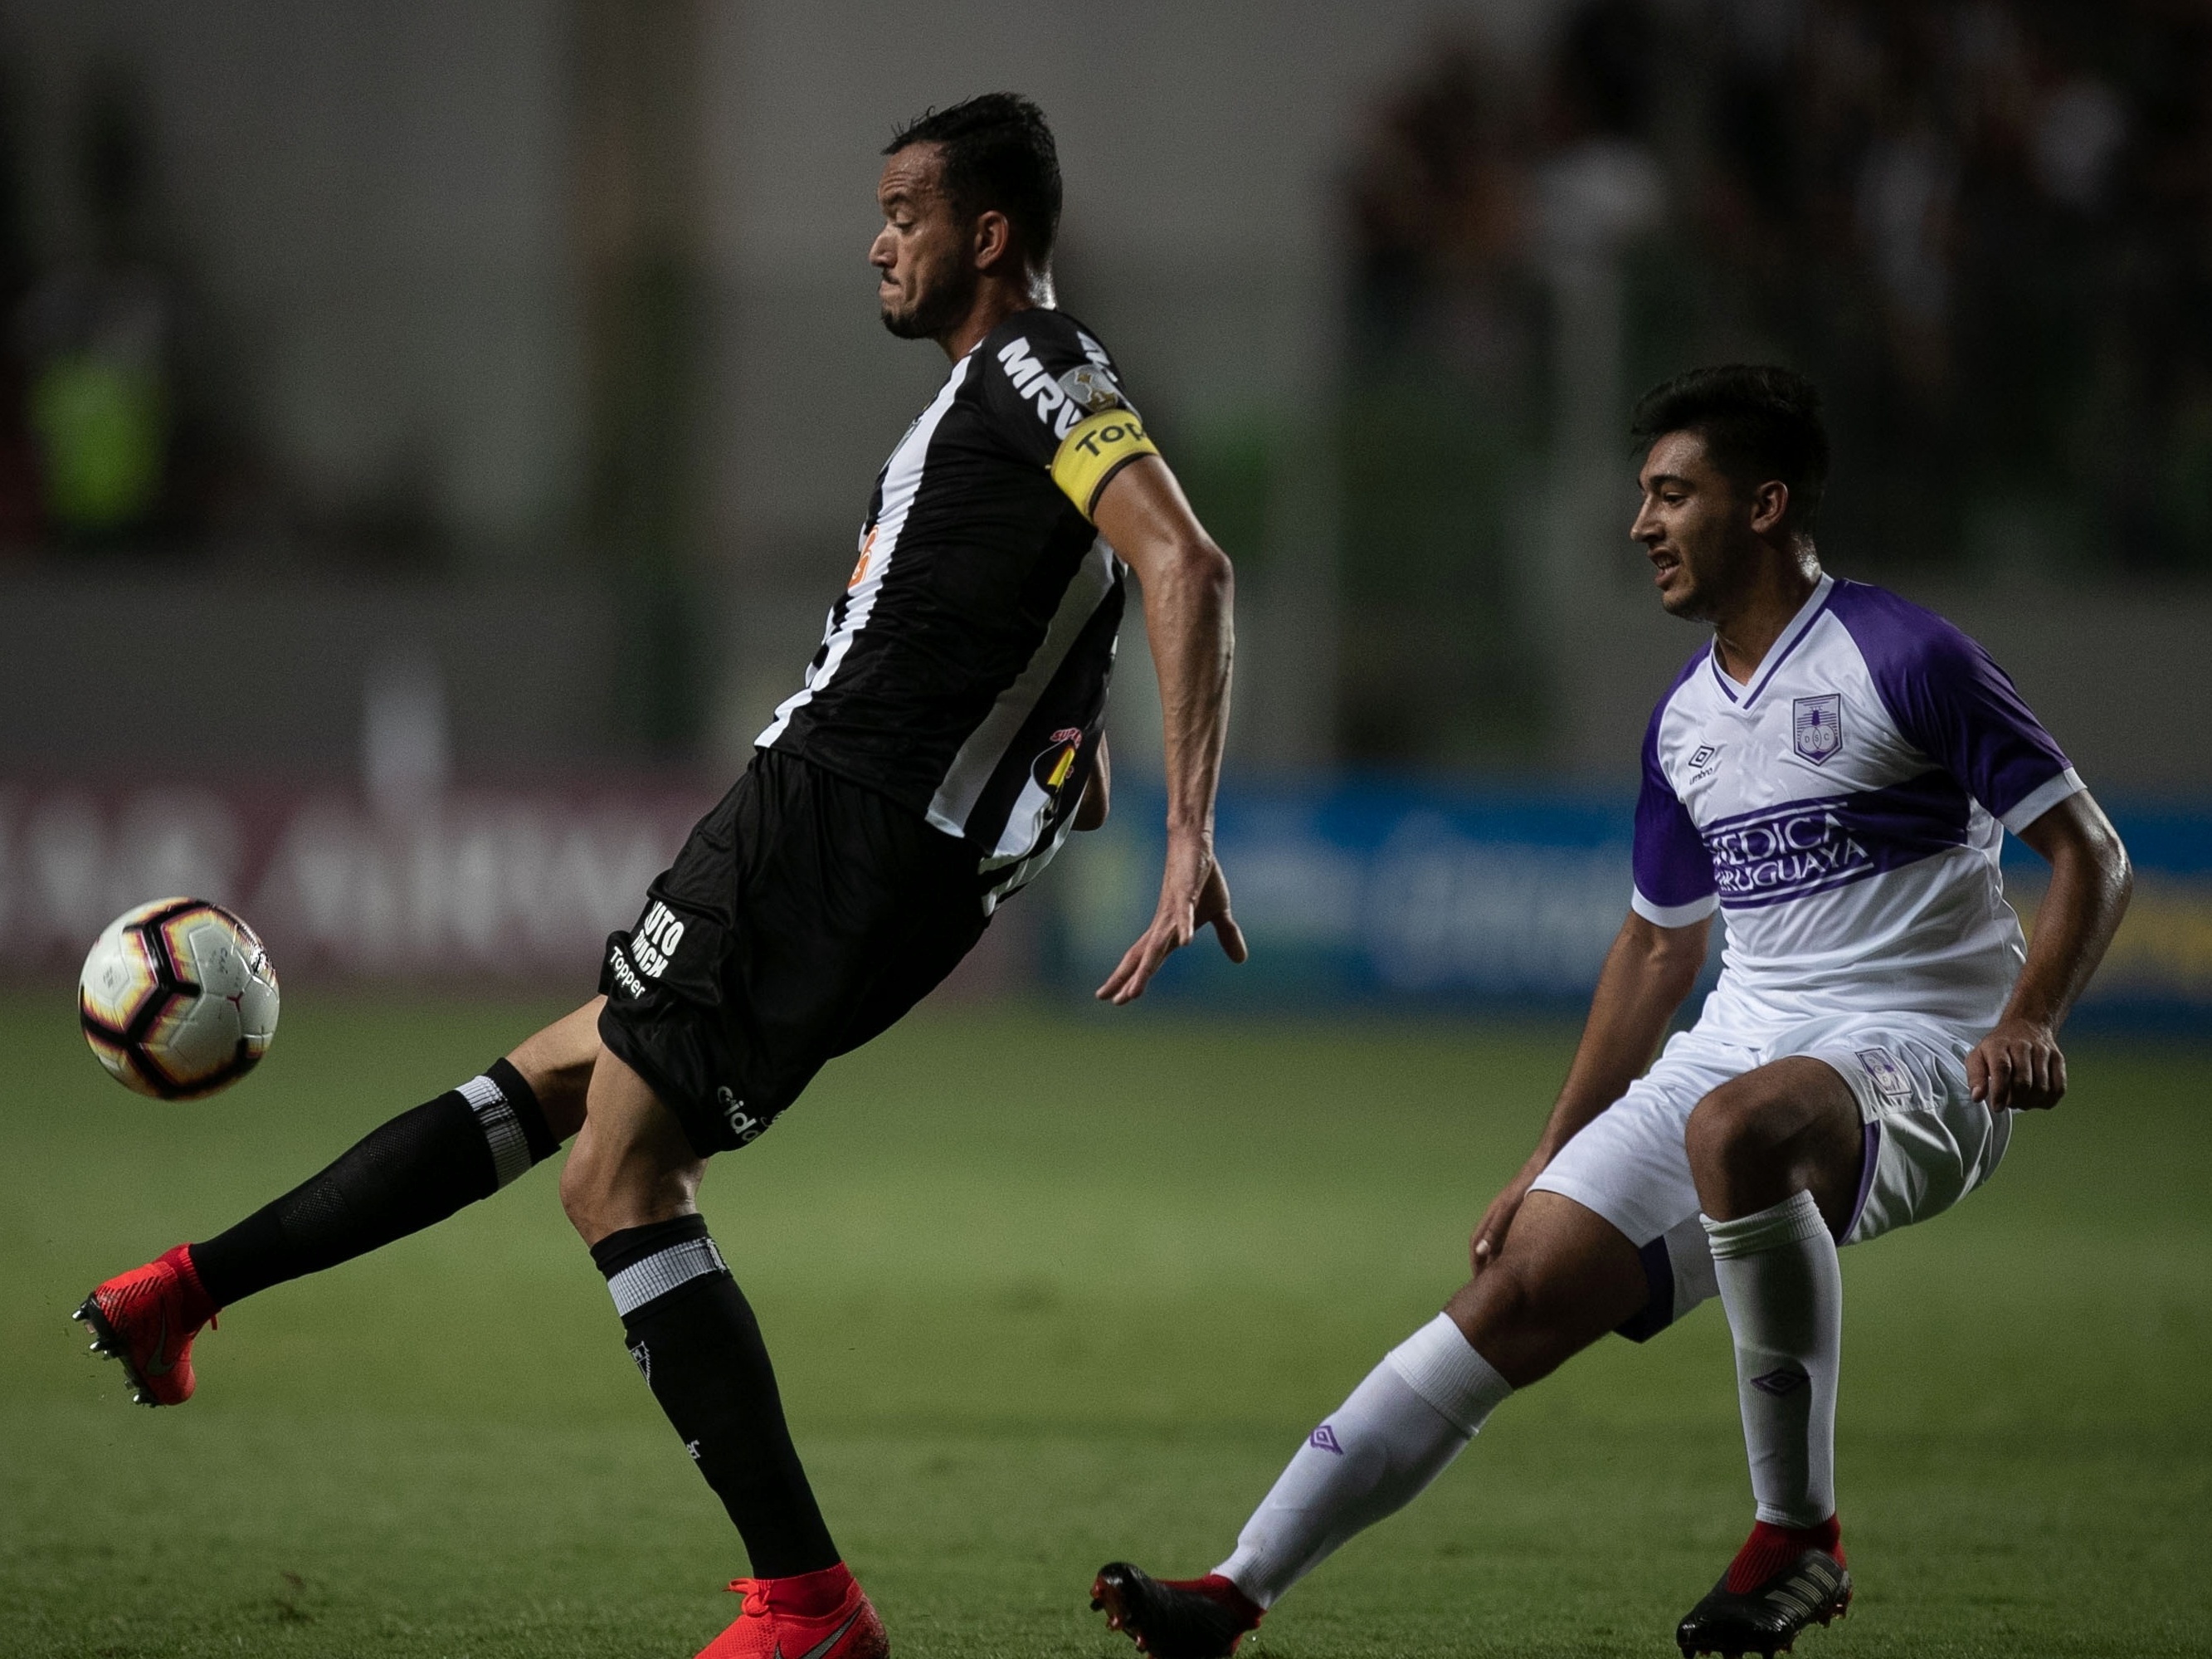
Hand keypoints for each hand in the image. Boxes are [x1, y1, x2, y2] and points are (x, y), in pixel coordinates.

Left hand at [1095, 831, 1246, 1003]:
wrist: (1194, 843)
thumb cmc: (1200, 876)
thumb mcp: (1218, 911)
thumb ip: (1227, 936)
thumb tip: (1241, 960)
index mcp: (1167, 929)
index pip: (1146, 959)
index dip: (1132, 978)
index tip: (1116, 999)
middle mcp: (1164, 923)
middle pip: (1141, 956)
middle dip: (1125, 978)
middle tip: (1106, 998)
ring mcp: (1173, 908)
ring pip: (1157, 944)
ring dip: (1146, 967)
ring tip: (1135, 990)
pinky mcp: (1187, 892)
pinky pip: (1185, 913)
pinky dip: (1184, 928)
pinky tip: (1185, 943)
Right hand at [1469, 1155, 1544, 1276]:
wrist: (1547, 1160)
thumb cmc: (1530, 1183)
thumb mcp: (1511, 1208)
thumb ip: (1496, 1229)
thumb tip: (1480, 1252)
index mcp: (1492, 1216)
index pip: (1476, 1244)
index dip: (1476, 1264)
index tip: (1478, 1283)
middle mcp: (1498, 1216)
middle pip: (1486, 1245)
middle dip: (1485, 1265)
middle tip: (1490, 1286)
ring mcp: (1510, 1213)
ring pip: (1499, 1241)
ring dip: (1498, 1258)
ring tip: (1505, 1277)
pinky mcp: (1522, 1211)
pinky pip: (1512, 1235)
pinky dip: (1511, 1249)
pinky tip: (1524, 1257)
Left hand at [1967, 1017, 2066, 1111]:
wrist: (2026, 1025)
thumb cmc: (1998, 1047)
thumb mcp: (1978, 1056)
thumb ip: (1975, 1077)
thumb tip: (1977, 1097)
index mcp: (1999, 1045)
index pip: (2002, 1069)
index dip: (2000, 1092)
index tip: (1997, 1107)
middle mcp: (2023, 1046)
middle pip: (2023, 1082)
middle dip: (2015, 1100)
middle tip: (2008, 1103)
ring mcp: (2043, 1052)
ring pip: (2042, 1087)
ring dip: (2030, 1102)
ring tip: (2020, 1101)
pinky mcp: (2058, 1059)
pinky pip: (2059, 1088)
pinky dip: (2048, 1100)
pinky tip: (2036, 1100)